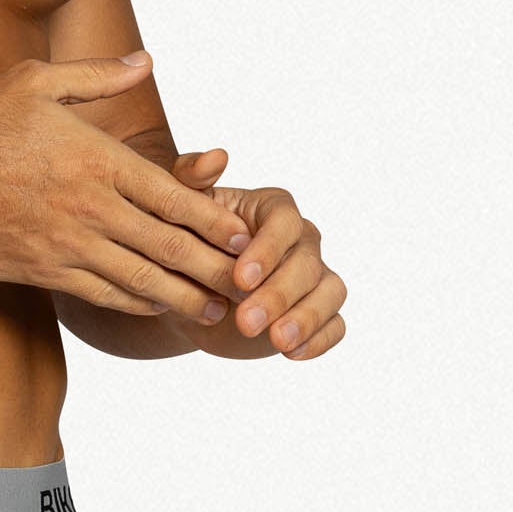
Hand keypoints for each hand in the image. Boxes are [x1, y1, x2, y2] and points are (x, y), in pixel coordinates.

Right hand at [0, 53, 249, 324]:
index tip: (242, 234)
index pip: (171, 195)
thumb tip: (146, 61)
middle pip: (168, 244)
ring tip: (215, 311)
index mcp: (96, 158)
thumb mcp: (36, 83)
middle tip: (248, 284)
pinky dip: (135, 303)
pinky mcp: (42, 271)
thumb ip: (97, 77)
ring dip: (183, 297)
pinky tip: (157, 308)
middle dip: (213, 267)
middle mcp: (89, 206)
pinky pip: (100, 294)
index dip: (212, 219)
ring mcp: (66, 244)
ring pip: (139, 277)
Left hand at [171, 160, 347, 359]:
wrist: (182, 288)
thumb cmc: (182, 240)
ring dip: (306, 318)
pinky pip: (334, 325)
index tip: (239, 278)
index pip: (284, 223)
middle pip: (306, 263)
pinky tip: (292, 354)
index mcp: (273, 211)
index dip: (267, 251)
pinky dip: (321, 339)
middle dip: (278, 294)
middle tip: (246, 322)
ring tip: (277, 342)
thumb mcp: (178, 208)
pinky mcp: (313, 313)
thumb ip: (191, 178)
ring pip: (329, 292)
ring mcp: (312, 277)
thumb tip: (215, 157)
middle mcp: (301, 240)